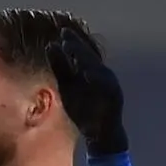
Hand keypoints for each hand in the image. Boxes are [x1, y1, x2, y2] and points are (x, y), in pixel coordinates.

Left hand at [44, 28, 127, 153]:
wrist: (99, 134)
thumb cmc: (83, 110)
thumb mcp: (67, 87)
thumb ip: (60, 68)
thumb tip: (50, 45)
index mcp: (90, 71)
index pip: (82, 53)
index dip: (73, 42)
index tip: (61, 32)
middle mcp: (101, 74)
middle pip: (89, 57)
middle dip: (77, 46)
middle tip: (65, 37)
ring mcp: (110, 85)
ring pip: (97, 68)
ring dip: (85, 57)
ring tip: (72, 49)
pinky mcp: (115, 97)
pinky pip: (106, 86)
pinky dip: (96, 79)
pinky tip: (86, 73)